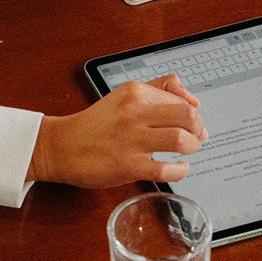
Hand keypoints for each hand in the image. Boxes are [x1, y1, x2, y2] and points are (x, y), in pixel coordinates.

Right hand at [28, 75, 205, 187]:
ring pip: (180, 140)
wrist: (62, 146)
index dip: (194, 114)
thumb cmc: (96, 124)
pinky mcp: (127, 165)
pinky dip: (180, 171)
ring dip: (191, 148)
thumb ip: (159, 89)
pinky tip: (178, 169)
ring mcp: (131, 140)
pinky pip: (165, 169)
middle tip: (196, 137)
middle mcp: (134, 113)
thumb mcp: (125, 95)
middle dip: (199, 129)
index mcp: (135, 92)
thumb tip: (192, 99)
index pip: (180, 99)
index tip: (194, 125)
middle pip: (187, 116)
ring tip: (186, 151)